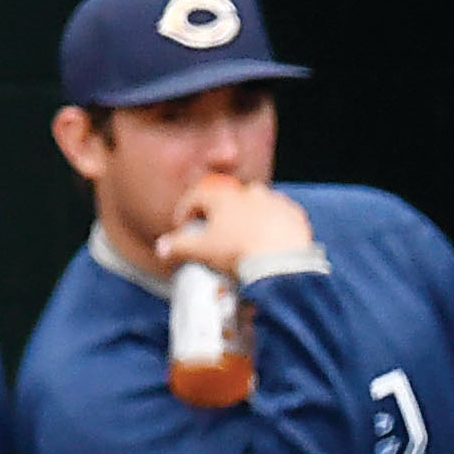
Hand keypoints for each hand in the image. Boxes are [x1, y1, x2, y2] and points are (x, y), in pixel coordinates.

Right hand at [156, 172, 316, 275]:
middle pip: (226, 200)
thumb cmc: (238, 252)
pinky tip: (269, 242)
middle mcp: (247, 191)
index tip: (183, 226)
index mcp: (222, 196)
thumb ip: (179, 247)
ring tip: (245, 242)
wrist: (281, 261)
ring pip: (255, 205)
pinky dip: (272, 226)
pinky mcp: (292, 214)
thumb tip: (161, 248)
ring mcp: (272, 200)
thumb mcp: (202, 251)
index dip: (186, 212)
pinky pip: (279, 216)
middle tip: (216, 237)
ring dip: (247, 219)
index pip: (196, 197)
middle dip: (219, 216)